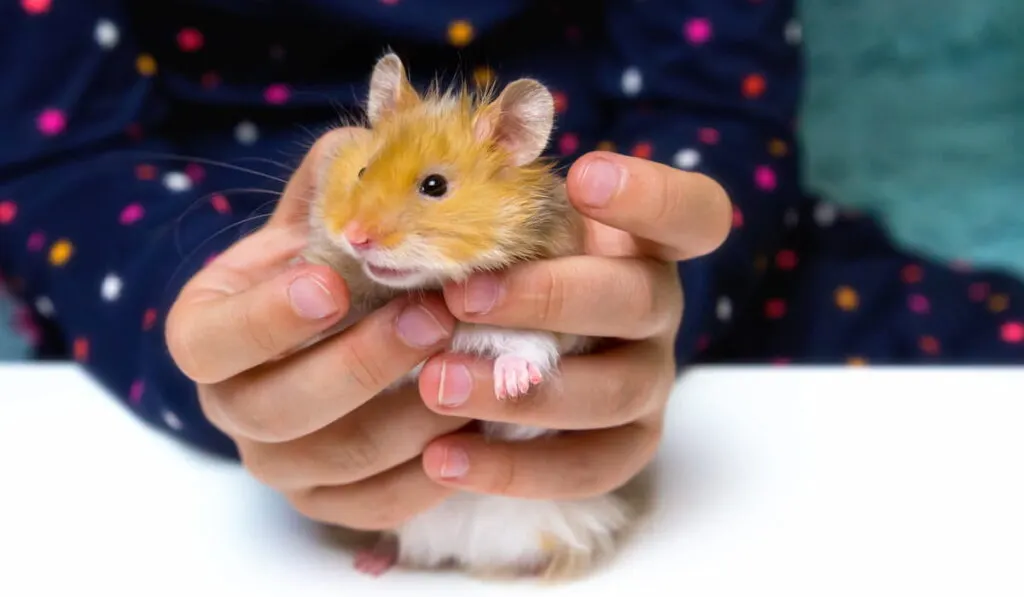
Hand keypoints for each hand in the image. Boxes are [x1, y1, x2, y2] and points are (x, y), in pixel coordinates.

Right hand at [166, 128, 473, 529]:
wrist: (345, 336)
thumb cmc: (330, 267)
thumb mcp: (320, 217)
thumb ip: (336, 178)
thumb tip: (374, 133)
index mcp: (209, 336)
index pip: (216, 341)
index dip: (268, 318)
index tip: (330, 283)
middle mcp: (232, 408)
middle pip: (283, 408)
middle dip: (364, 363)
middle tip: (434, 319)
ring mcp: (281, 464)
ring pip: (345, 456)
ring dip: (415, 413)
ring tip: (477, 367)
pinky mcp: (332, 502)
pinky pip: (382, 502)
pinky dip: (434, 468)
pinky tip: (479, 426)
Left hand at [416, 151, 731, 499]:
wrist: (501, 360)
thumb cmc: (492, 270)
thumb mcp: (491, 224)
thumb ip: (461, 191)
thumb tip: (371, 138)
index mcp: (640, 243)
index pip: (691, 211)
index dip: (653, 194)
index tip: (583, 177)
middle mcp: (657, 308)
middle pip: (641, 299)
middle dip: (549, 298)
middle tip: (461, 299)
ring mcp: (648, 380)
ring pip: (615, 391)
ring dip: (522, 390)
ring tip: (435, 385)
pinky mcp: (625, 445)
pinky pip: (589, 468)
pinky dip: (516, 469)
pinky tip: (442, 459)